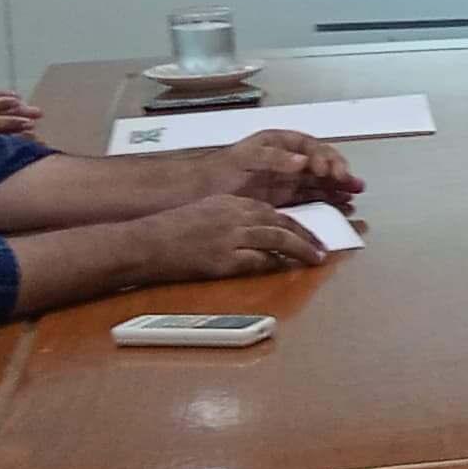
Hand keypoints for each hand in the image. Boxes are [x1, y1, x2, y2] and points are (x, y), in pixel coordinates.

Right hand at [127, 193, 326, 283]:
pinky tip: (287, 267)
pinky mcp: (225, 259)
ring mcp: (231, 237)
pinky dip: (277, 263)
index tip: (307, 232)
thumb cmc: (169, 230)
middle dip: (306, 235)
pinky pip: (260, 260)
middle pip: (281, 223)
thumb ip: (231, 216)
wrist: (145, 243)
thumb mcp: (205, 212)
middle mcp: (234, 215)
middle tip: (321, 246)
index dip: (293, 222)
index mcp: (230, 202)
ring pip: (278, 239)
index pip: (271, 210)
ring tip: (316, 257)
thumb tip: (255, 228)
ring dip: (301, 249)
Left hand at [204, 130, 361, 206]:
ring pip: (320, 179)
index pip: (310, 147)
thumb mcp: (244, 158)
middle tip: (350, 182)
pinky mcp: (285, 197)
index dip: (323, 157)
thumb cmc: (218, 171)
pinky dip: (328, 198)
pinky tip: (342, 202)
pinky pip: (312, 195)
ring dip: (339, 184)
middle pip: (320, 161)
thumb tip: (304, 162)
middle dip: (338, 170)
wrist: (197, 192)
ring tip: (356, 192)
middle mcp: (288, 158)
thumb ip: (274, 158)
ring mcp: (287, 178)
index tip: (326, 171)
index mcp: (279, 143)